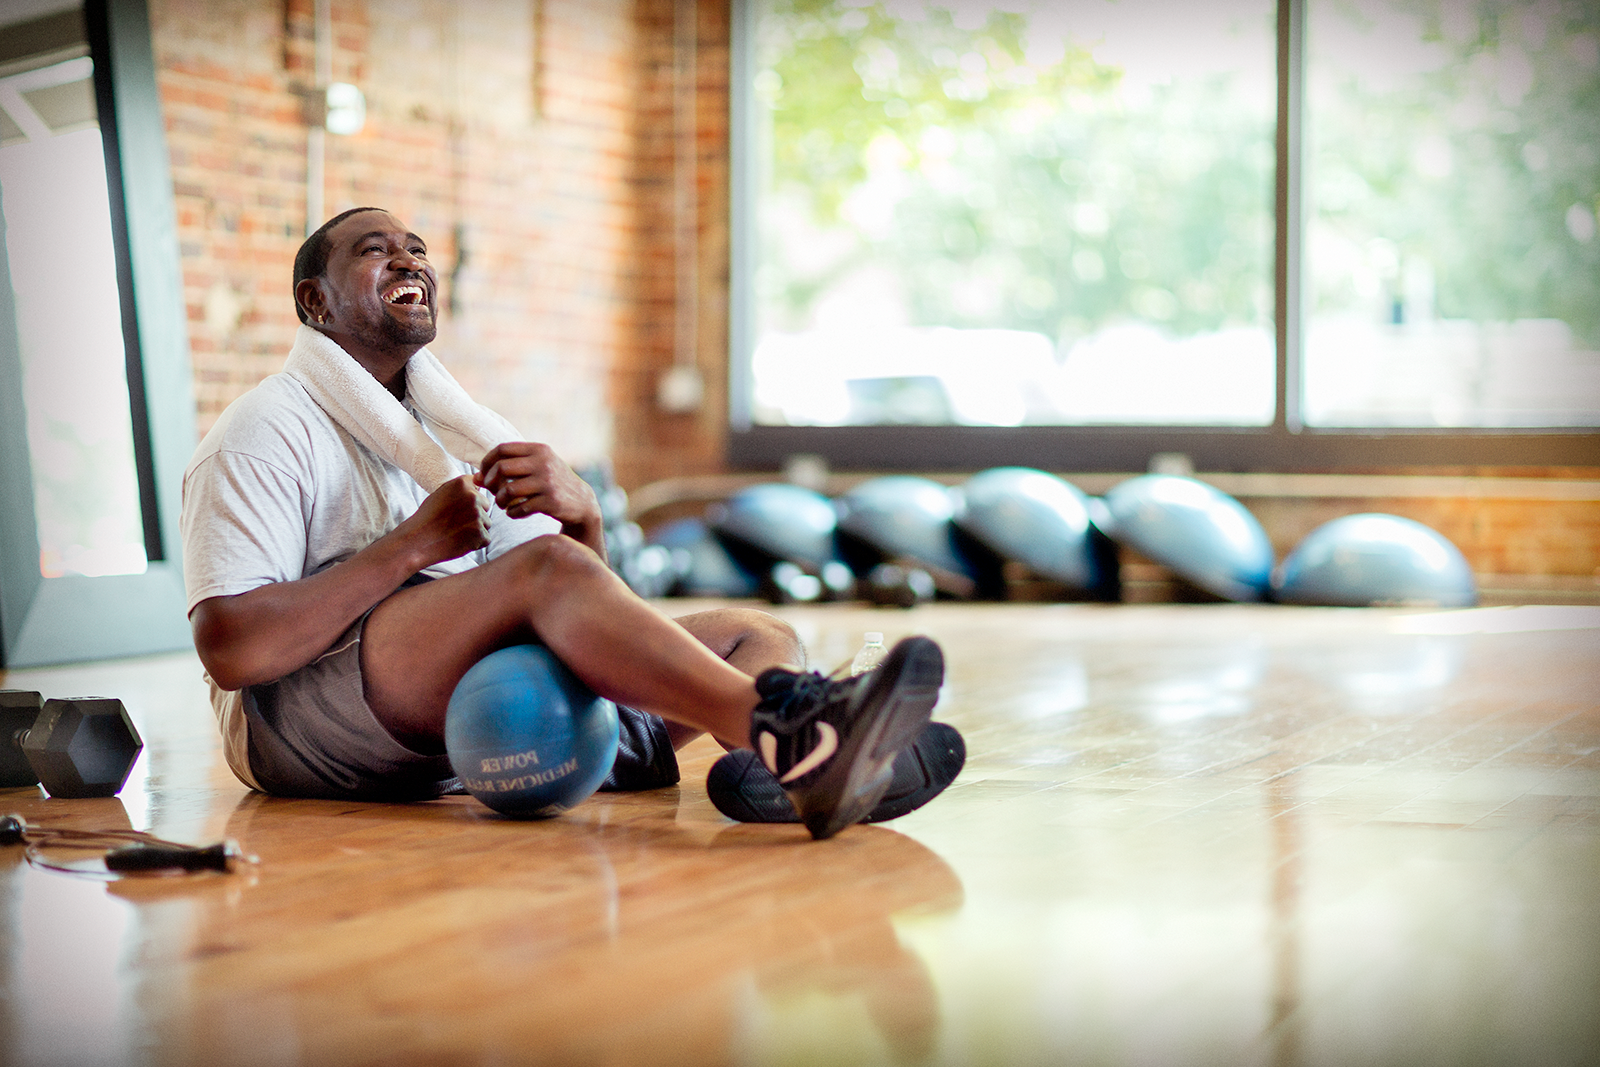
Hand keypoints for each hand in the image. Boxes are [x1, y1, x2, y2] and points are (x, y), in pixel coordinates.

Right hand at [391, 475, 489, 569]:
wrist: (417, 541)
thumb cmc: (428, 518)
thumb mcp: (442, 493)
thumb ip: (462, 487)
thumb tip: (481, 479)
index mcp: (462, 483)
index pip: (479, 489)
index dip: (468, 501)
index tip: (455, 508)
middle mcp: (473, 496)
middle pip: (486, 506)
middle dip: (475, 515)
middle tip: (454, 522)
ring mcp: (477, 515)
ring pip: (486, 523)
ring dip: (475, 529)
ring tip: (455, 531)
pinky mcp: (480, 533)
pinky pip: (485, 538)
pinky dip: (475, 543)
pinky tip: (459, 541)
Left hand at [476, 442, 603, 552]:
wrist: (582, 502)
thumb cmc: (551, 483)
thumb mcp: (537, 467)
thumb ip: (510, 468)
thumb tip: (476, 477)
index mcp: (539, 450)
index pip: (502, 449)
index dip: (487, 462)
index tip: (484, 475)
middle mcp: (544, 463)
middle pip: (502, 468)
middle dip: (491, 482)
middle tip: (494, 492)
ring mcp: (548, 482)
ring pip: (509, 490)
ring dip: (501, 500)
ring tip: (504, 504)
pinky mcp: (551, 502)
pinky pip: (520, 508)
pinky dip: (513, 513)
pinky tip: (515, 513)